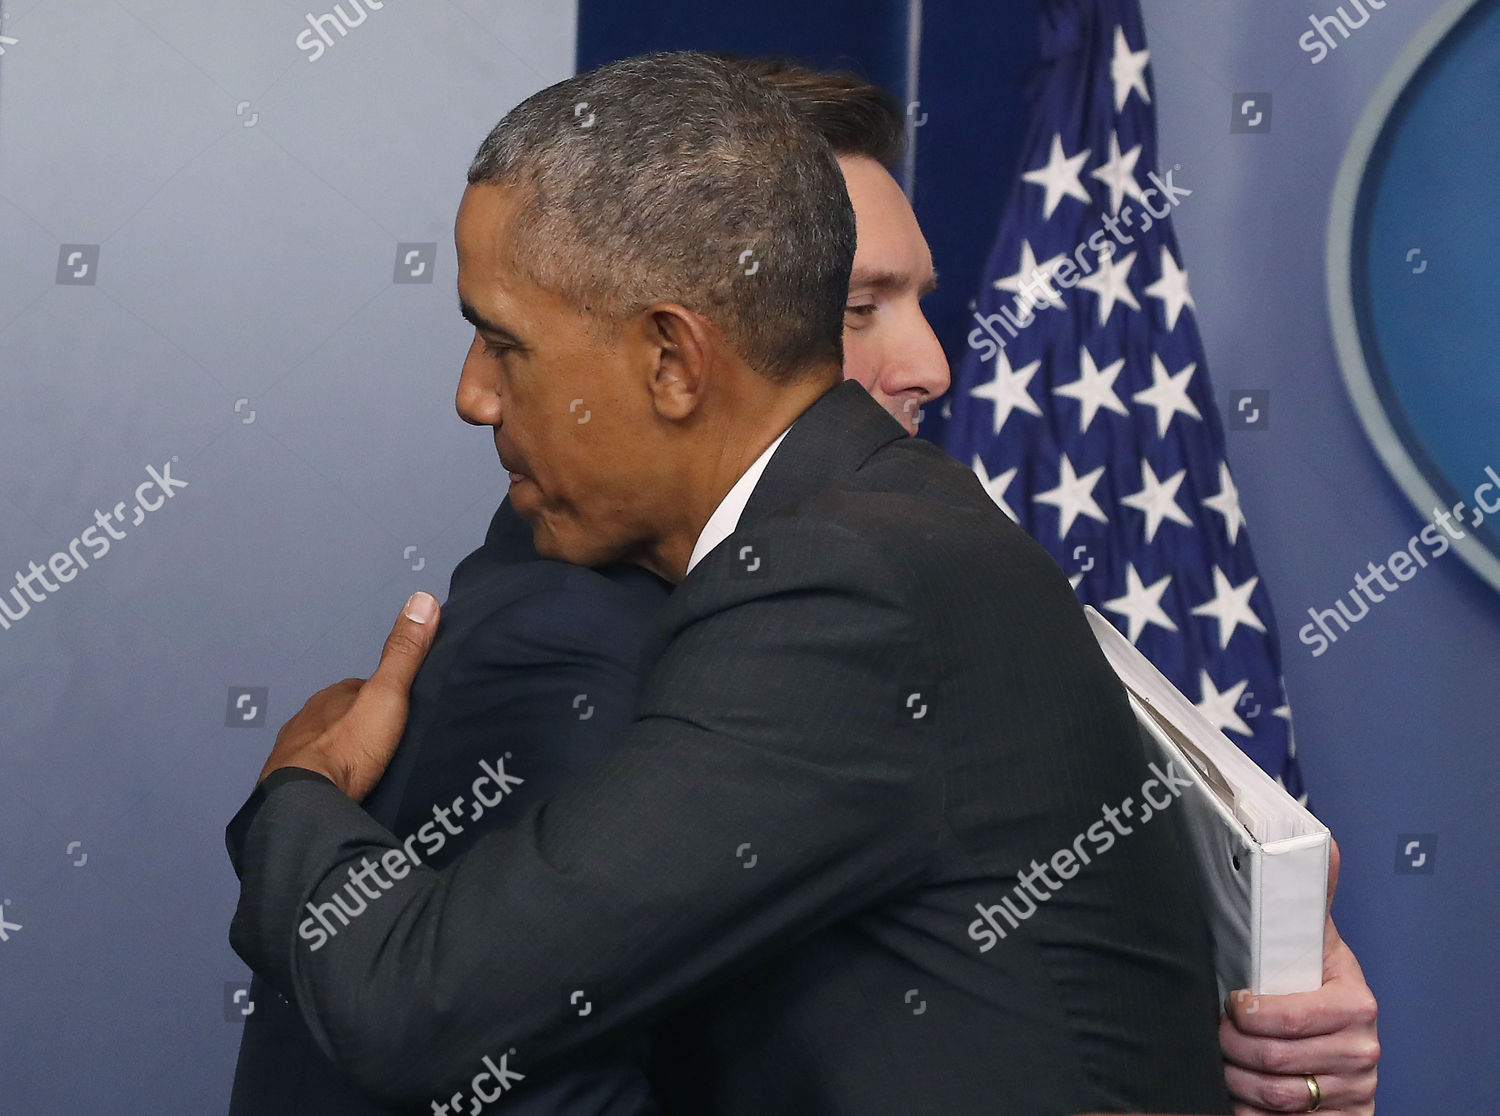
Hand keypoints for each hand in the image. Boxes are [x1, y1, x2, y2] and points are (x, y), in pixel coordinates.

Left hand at [256, 592, 440, 800]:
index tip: (405, 713)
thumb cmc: (350, 745)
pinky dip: (327, 777)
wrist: (306, 801)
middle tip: (390, 745)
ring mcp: (291, 751)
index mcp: (332, 696)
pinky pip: (312, 775)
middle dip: (361, 727)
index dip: (384, 697)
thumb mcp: (388, 695)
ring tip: (368, 770)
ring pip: (324, 745)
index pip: (362, 688)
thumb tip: (423, 597)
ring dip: (343, 753)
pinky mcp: (284, 784)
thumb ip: (405, 653)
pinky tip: (342, 789)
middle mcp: (307, 717)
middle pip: (342, 717)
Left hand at [1220, 839, 1378, 1113]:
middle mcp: (1361, 1049)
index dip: (1251, 1016)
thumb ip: (1307, 897)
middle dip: (1232, 1050)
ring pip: (1273, 1098)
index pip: (1293, 1018)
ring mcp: (1353, 1090)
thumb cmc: (1308, 986)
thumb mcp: (1310, 942)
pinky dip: (1251, 1114)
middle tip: (1215, 1035)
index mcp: (1354, 1002)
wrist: (1335, 1040)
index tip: (1230, 1004)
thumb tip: (1325, 845)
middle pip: (1275, 1063)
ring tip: (1223, 1060)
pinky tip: (1239, 1095)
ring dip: (1236, 1081)